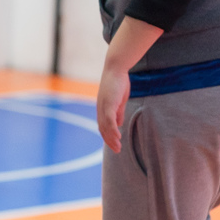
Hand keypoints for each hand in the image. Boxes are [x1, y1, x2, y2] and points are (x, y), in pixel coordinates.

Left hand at [96, 16, 162, 152]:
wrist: (116, 68)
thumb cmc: (118, 82)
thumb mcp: (119, 100)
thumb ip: (118, 112)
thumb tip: (118, 124)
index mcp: (103, 108)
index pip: (103, 126)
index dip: (108, 136)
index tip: (115, 145)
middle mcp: (101, 108)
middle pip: (103, 129)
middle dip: (109, 141)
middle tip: (117, 150)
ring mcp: (103, 106)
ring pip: (105, 126)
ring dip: (111, 138)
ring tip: (118, 147)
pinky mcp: (109, 103)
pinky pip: (109, 119)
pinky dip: (112, 129)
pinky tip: (117, 136)